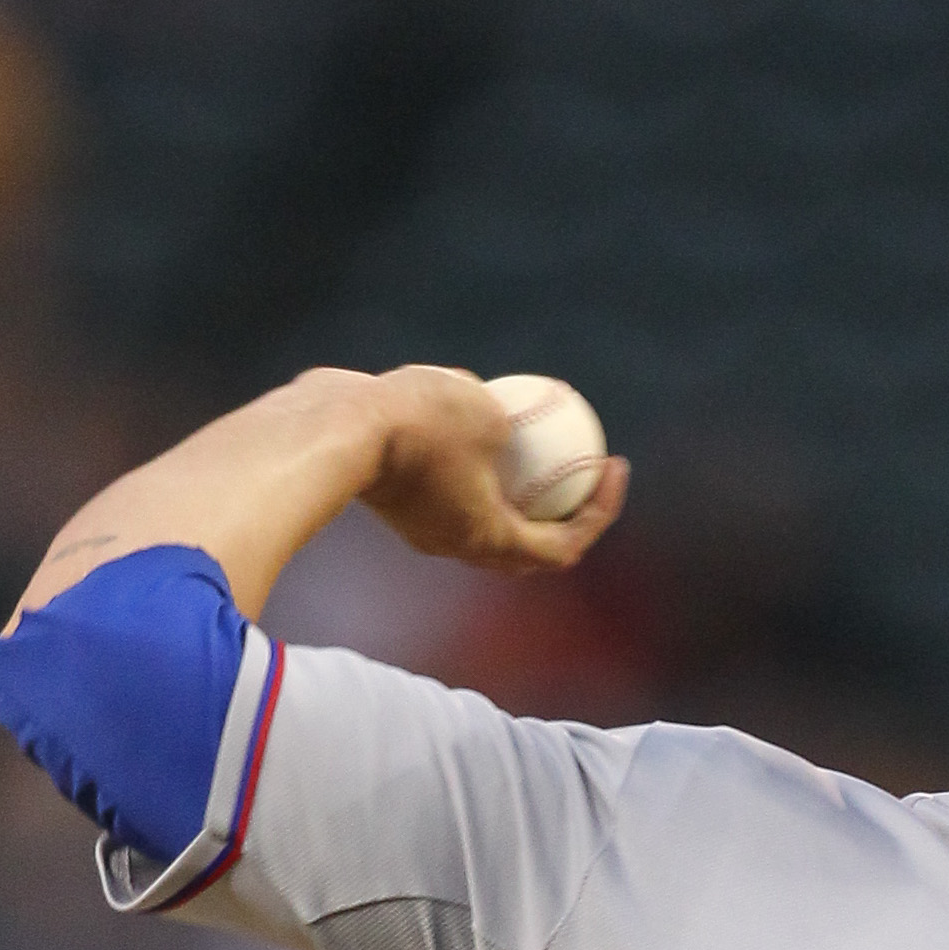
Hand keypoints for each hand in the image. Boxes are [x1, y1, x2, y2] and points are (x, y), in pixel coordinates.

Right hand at [358, 364, 628, 572]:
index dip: (598, 513)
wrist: (333, 428)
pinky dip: (467, 453)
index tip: (614, 468)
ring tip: (526, 427)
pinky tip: (469, 402)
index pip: (562, 547)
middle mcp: (456, 544)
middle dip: (561, 510)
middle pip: (525, 541)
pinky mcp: (397, 497)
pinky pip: (445, 478)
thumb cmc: (417, 423)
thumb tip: (508, 415)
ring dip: (510, 479)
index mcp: (489, 540)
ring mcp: (422, 525)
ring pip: (481, 507)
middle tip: (583, 465)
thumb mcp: (484, 410)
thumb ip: (507, 422)